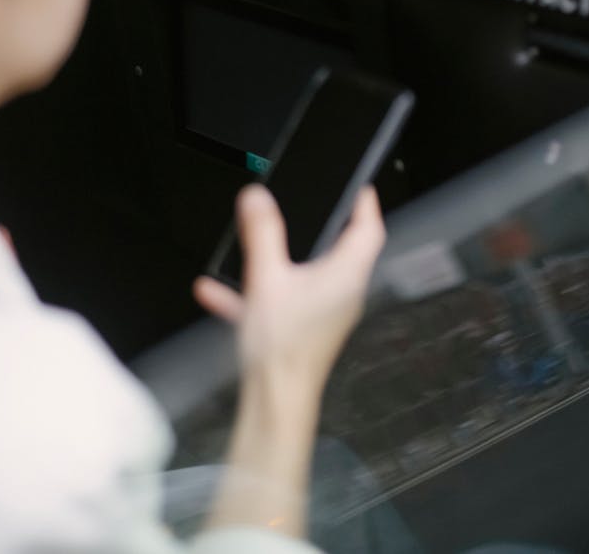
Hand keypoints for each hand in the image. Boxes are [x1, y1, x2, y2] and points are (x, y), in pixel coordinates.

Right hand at [194, 184, 384, 391]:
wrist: (274, 405)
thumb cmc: (283, 348)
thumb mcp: (267, 278)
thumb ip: (262, 234)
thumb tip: (258, 197)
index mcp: (346, 274)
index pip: (370, 228)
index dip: (365, 202)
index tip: (357, 183)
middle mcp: (343, 292)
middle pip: (342, 247)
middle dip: (323, 224)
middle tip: (310, 203)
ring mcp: (325, 311)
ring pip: (309, 272)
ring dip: (283, 257)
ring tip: (258, 240)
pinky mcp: (305, 328)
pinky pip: (283, 297)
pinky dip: (258, 290)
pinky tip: (219, 290)